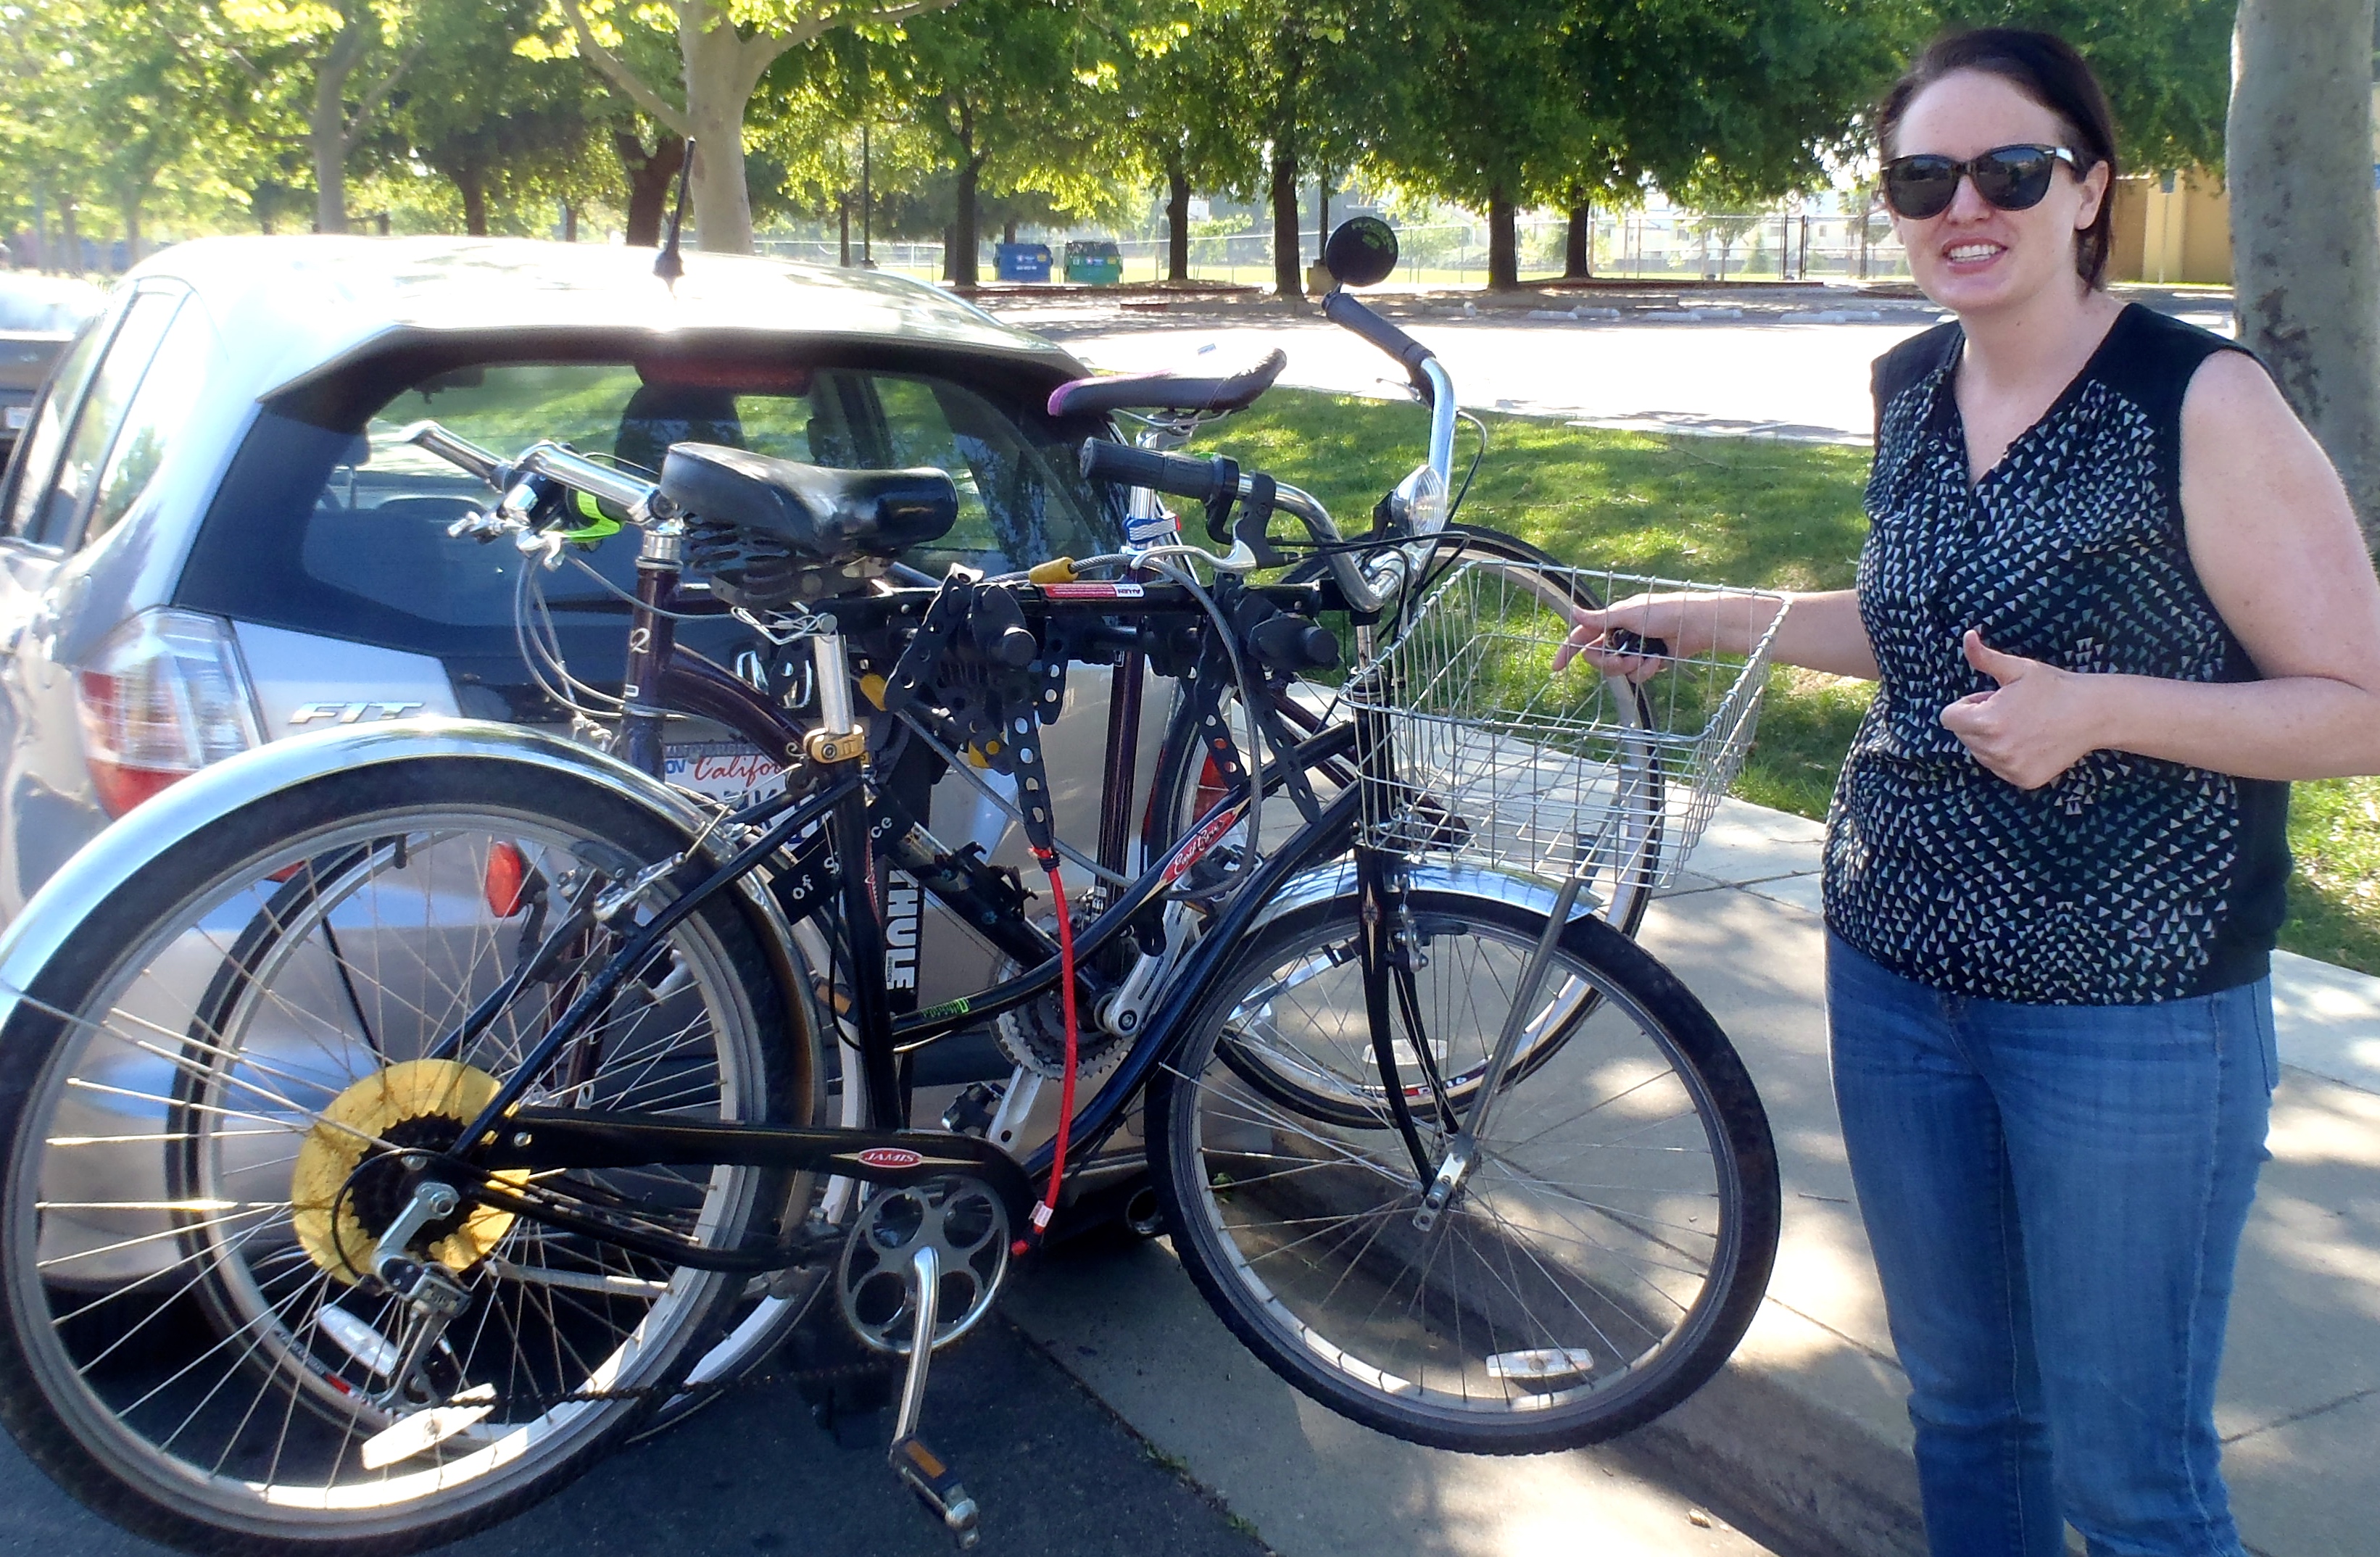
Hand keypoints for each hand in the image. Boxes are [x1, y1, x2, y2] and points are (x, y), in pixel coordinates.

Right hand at [1555, 592, 1762, 679]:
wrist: (1696, 624)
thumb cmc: (1664, 611)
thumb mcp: (1628, 613)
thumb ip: (1599, 618)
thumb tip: (1573, 611)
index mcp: (1611, 621)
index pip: (1581, 637)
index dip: (1567, 652)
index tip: (1556, 668)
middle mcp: (1620, 636)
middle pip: (1597, 659)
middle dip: (1608, 663)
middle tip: (1621, 660)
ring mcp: (1633, 650)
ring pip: (1616, 670)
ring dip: (1630, 666)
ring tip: (1646, 658)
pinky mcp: (1648, 662)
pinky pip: (1636, 676)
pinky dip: (1646, 670)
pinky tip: (1658, 661)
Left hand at [1937, 630, 2104, 788]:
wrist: (2092, 714)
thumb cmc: (2052, 687)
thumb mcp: (2016, 669)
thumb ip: (1983, 657)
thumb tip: (1967, 636)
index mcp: (1986, 722)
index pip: (1948, 718)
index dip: (1967, 705)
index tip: (1990, 698)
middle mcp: (1994, 750)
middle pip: (1963, 736)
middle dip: (1979, 721)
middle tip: (2011, 710)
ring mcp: (2009, 768)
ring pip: (1980, 753)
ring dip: (1992, 740)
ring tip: (2023, 724)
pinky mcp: (2023, 780)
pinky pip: (2000, 767)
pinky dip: (2009, 756)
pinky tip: (2032, 741)